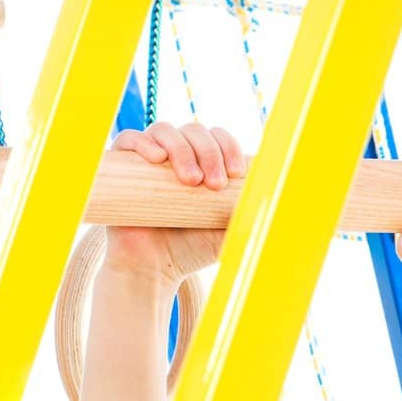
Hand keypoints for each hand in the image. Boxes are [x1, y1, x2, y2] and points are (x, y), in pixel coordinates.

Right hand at [103, 121, 245, 285]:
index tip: (235, 174)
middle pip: (194, 131)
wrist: (153, 270)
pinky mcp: (122, 167)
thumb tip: (279, 200)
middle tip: (213, 184)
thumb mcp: (227, 232)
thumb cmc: (191, 251)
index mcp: (202, 163)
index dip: (228, 147)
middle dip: (208, 152)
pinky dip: (142, 142)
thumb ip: (248, 215)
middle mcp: (176, 155)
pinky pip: (129, 139)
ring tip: (189, 181)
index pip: (218, 137)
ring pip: (164, 131)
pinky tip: (156, 158)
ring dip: (181, 149)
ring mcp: (148, 159)